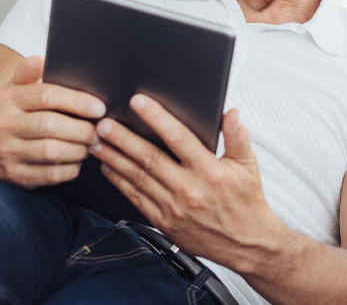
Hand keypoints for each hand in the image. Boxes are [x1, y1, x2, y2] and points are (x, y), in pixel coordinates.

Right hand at [0, 56, 106, 188]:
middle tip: (99, 130)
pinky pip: (50, 174)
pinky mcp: (15, 176)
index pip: (47, 96)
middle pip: (50, 125)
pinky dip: (70, 169)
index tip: (100, 107)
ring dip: (78, 149)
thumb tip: (41, 59)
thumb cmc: (14, 114)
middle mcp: (4, 125)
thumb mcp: (16, 90)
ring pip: (51, 151)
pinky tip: (76, 162)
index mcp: (7, 99)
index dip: (77, 101)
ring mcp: (8, 152)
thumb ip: (30, 73)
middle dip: (82, 128)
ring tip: (90, 144)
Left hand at [90, 94, 290, 273]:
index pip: (178, 137)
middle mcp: (188, 188)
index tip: (137, 102)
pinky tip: (108, 169)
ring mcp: (174, 207)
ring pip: (138, 178)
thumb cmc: (246, 201)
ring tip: (97, 142)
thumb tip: (229, 112)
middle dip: (123, 138)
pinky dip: (120, 183)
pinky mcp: (164, 222)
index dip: (156, 117)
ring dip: (114, 158)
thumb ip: (237, 135)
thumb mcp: (249, 164)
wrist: (247, 244)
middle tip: (103, 123)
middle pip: (149, 158)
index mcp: (209, 170)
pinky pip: (137, 199)